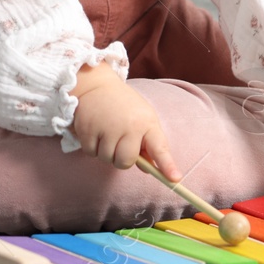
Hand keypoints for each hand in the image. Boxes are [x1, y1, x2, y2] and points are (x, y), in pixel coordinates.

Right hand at [69, 62, 180, 177]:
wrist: (97, 84)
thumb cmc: (124, 106)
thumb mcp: (142, 118)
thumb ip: (147, 143)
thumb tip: (148, 169)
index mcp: (146, 123)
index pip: (159, 148)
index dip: (167, 165)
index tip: (175, 179)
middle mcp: (128, 125)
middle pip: (125, 162)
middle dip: (121, 159)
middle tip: (119, 143)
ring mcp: (107, 127)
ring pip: (106, 159)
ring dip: (105, 152)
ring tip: (106, 132)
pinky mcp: (87, 128)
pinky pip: (90, 153)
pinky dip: (92, 147)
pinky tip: (95, 131)